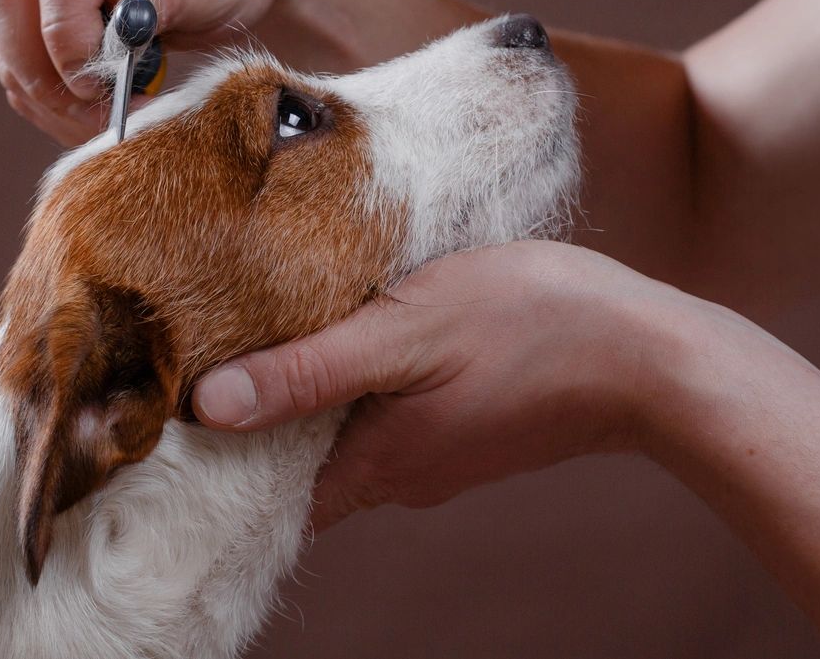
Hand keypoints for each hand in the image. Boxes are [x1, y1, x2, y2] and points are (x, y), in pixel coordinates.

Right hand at [0, 0, 302, 144]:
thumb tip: (118, 19)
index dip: (68, 20)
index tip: (100, 79)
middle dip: (49, 69)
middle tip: (105, 117)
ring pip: (3, 28)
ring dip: (48, 92)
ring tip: (111, 122)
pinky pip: (11, 52)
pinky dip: (45, 97)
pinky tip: (92, 115)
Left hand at [191, 240, 695, 529]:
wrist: (647, 355)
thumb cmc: (530, 328)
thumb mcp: (403, 332)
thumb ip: (307, 371)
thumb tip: (208, 406)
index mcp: (374, 463)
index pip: (267, 492)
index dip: (217, 461)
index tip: (172, 420)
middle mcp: (399, 474)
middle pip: (300, 463)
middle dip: (256, 420)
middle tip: (210, 358)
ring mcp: (434, 453)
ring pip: (344, 435)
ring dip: (308, 395)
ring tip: (270, 333)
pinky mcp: (461, 424)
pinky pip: (387, 414)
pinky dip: (356, 383)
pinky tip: (351, 334)